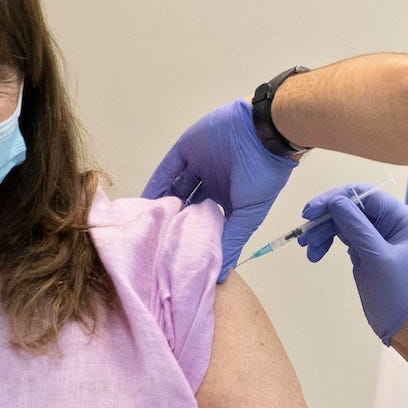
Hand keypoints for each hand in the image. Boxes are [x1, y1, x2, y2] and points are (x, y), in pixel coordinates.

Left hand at [142, 99, 296, 277]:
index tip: (173, 256)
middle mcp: (212, 184)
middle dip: (171, 221)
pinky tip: (144, 202)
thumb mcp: (249, 215)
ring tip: (144, 224)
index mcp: (228, 200)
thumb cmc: (261, 176)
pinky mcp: (187, 149)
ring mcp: (199, 165)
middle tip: (152, 241)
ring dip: (161, 203)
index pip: (204, 222)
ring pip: (174, 187)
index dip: (191, 236)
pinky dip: (156, 183)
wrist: (263, 132)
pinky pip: (167, 168)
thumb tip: (221, 275)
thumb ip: (232, 241)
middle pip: (185, 205)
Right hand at [298, 185, 407, 343]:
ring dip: (323, 232)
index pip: (364, 195)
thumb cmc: (397, 293)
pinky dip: (327, 243)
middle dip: (326, 219)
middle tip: (305, 235)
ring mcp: (377, 235)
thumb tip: (335, 200)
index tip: (310, 212)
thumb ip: (356, 227)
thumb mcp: (376, 258)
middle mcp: (390, 221)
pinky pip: (342, 237)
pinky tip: (315, 255)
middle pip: (351, 207)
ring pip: (343, 222)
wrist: (406, 325)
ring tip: (308, 249)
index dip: (335, 198)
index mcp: (401, 218)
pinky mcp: (365, 249)